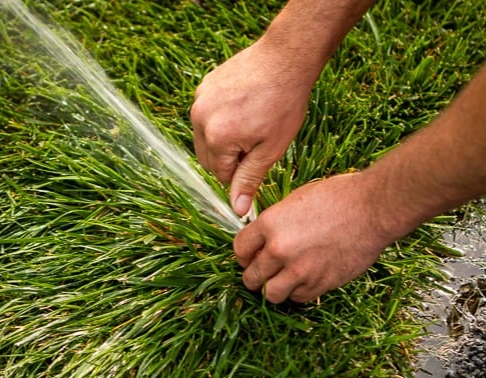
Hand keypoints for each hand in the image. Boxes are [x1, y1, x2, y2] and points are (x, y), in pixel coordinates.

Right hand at [191, 39, 313, 215]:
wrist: (285, 58)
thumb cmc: (284, 103)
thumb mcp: (271, 149)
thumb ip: (249, 180)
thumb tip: (237, 210)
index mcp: (216, 138)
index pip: (221, 174)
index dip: (242, 171)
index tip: (260, 156)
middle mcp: (200, 119)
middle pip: (208, 158)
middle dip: (229, 158)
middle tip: (257, 141)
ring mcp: (199, 100)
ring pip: (205, 137)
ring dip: (223, 140)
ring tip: (251, 123)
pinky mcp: (203, 86)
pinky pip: (206, 116)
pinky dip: (220, 120)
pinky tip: (244, 108)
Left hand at [233, 172, 393, 302]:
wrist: (373, 210)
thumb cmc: (339, 197)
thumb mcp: (297, 200)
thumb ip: (275, 222)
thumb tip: (263, 239)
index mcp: (270, 224)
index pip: (239, 249)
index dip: (243, 255)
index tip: (248, 257)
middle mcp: (279, 250)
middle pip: (251, 276)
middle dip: (254, 275)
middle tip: (262, 273)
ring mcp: (299, 270)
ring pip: (270, 294)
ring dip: (272, 289)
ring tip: (280, 281)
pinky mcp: (320, 284)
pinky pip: (297, 298)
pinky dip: (297, 292)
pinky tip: (303, 280)